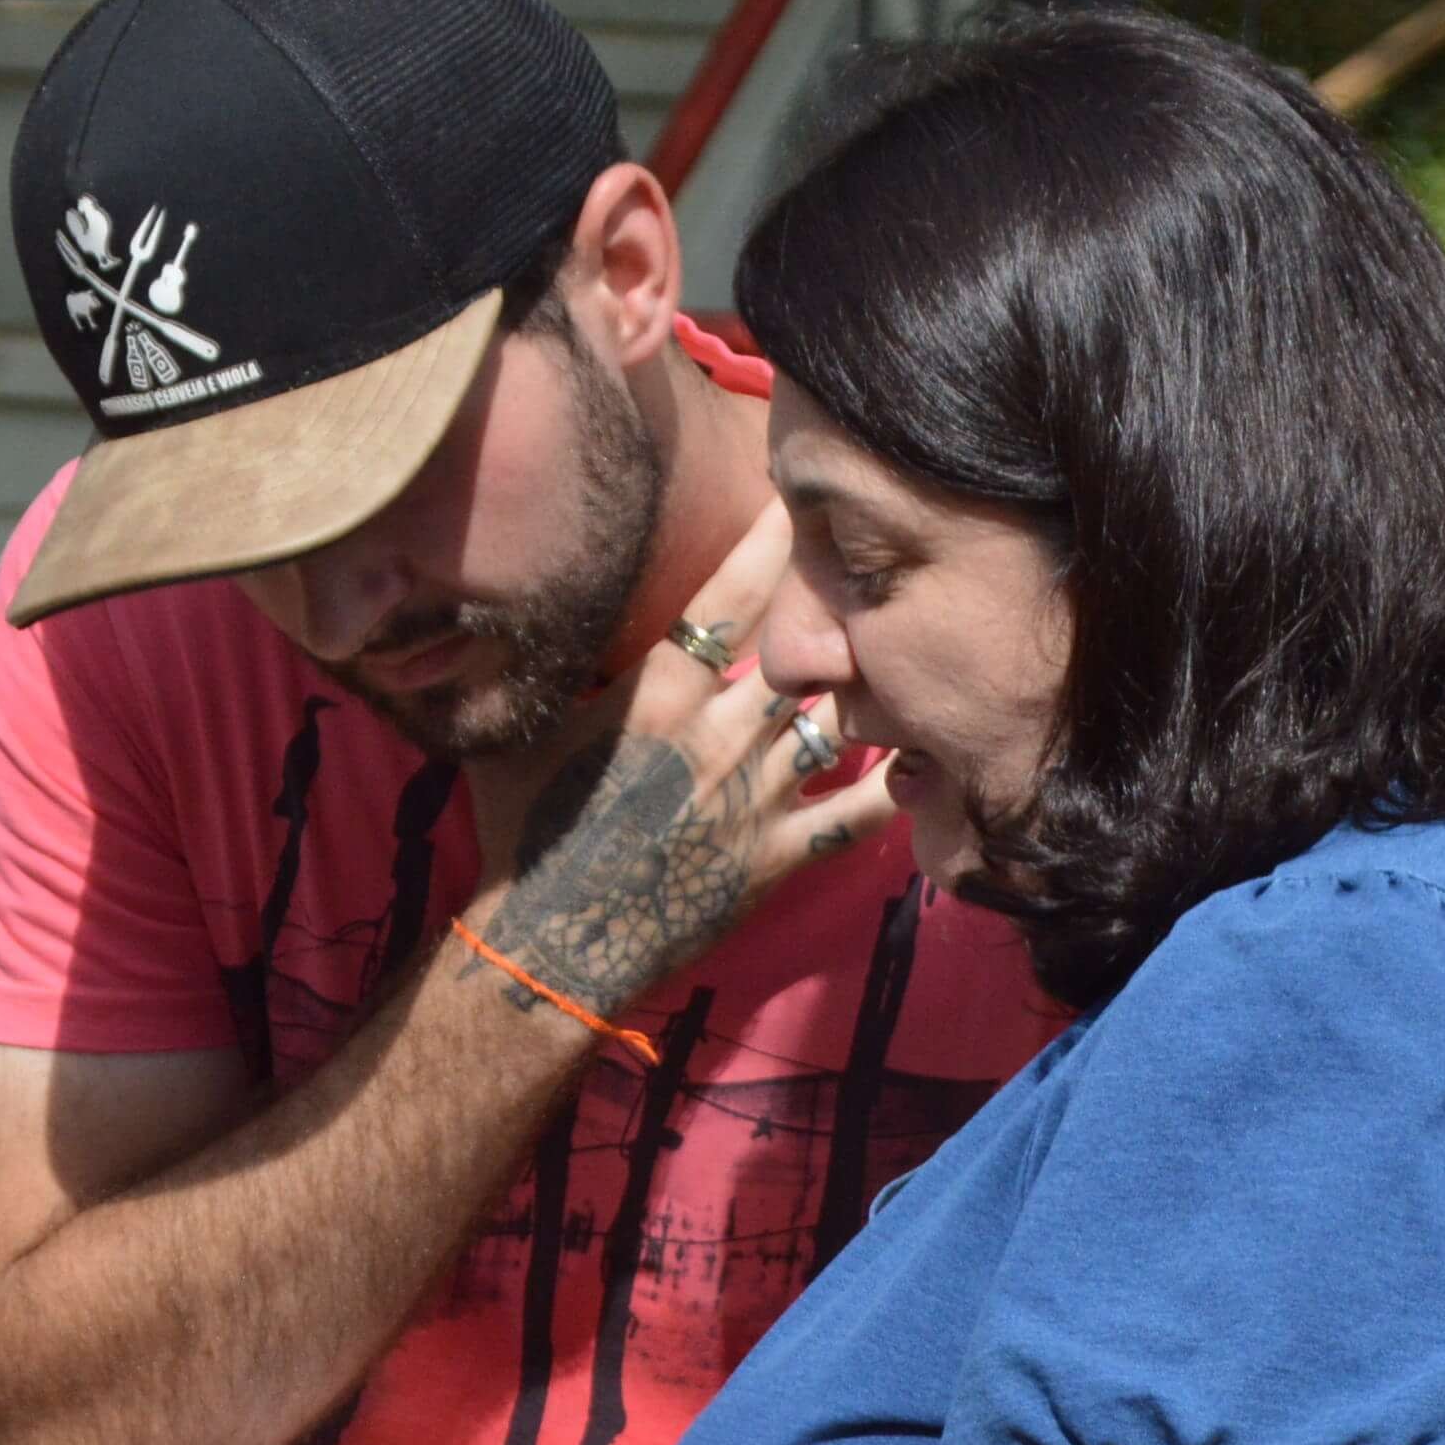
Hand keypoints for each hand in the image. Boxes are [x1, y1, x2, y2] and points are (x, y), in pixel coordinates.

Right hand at [470, 501, 900, 1018]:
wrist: (551, 944)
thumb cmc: (524, 832)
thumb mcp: (522, 734)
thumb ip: (556, 674)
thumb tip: (534, 609)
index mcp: (657, 698)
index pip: (725, 603)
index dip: (769, 546)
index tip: (800, 501)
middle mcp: (717, 738)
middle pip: (800, 652)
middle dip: (838, 608)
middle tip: (877, 569)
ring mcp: (753, 799)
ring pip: (836, 721)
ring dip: (870, 689)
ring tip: (907, 652)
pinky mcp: (776, 858)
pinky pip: (852, 816)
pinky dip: (891, 787)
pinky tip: (921, 756)